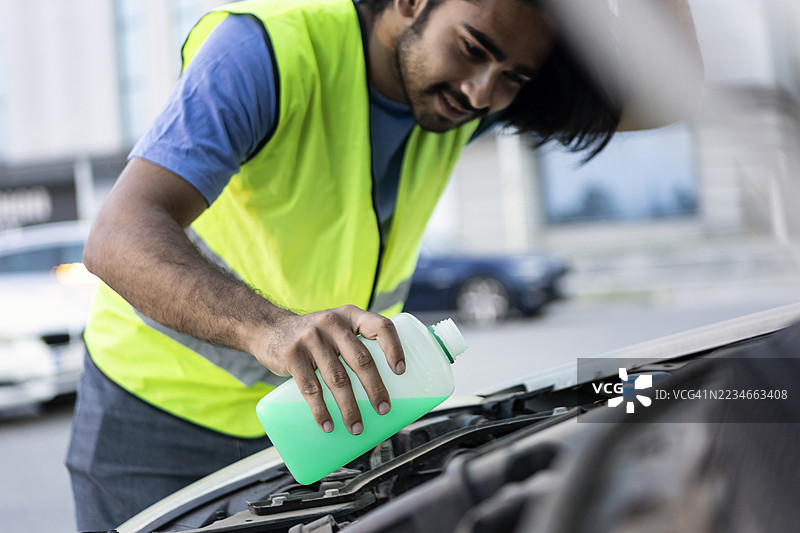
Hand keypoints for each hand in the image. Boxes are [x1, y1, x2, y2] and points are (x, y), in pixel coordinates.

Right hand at [255, 305, 404, 434]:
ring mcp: (311, 338)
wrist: (268, 328)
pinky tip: (328, 424)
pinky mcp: (292, 355)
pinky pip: (310, 388)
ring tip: (356, 427)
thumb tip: (384, 386)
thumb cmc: (312, 336)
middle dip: (375, 389)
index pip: (380, 326)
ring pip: (337, 379)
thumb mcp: (336, 328)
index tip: (401, 371)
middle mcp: (332, 323)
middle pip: (361, 359)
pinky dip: (321, 410)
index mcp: (350, 315)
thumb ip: (355, 344)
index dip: (394, 348)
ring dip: (349, 408)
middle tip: (383, 409)